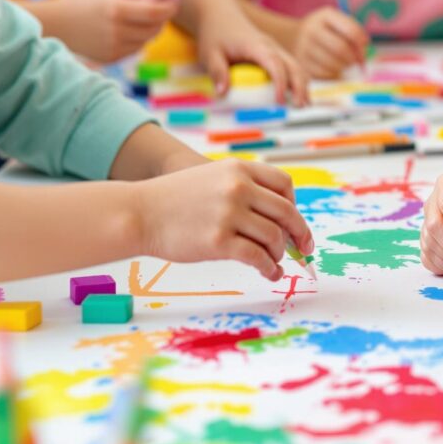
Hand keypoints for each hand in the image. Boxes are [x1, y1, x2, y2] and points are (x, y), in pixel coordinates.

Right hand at [43, 0, 176, 62]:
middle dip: (163, 16)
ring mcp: (114, 47)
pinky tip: (130, 28)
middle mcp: (117, 31)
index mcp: (116, 9)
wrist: (54, 25)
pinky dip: (139, 38)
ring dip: (152, 28)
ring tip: (145, 16)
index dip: (170, 5)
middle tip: (163, 6)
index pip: (156, 11)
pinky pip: (136, 48)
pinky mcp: (111, 58)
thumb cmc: (79, 0)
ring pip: (148, 39)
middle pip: (155, 27)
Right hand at [136, 158, 314, 281]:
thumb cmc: (174, 201)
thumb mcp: (211, 178)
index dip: (294, 205)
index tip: (295, 223)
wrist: (139, 213)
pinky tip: (269, 273)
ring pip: (274, 237)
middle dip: (300, 234)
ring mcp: (229, 213)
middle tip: (304, 249)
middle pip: (286, 212)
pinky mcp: (219, 241)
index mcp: (238, 170)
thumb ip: (242, 188)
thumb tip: (277, 217)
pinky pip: (258, 257)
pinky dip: (269, 268)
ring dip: (280, 254)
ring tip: (275, 263)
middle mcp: (238, 187)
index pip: (284, 185)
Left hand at [195, 2, 308, 105]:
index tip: (280, 101)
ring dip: (302, 84)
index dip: (280, 83)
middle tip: (300, 107)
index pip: (274, 63)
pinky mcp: (274, 54)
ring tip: (304, 105)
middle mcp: (270, 46)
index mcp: (256, 46)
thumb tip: (222, 93)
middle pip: (293, 65)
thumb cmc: (215, 34)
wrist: (220, 16)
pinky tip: (298, 95)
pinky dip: (298, 80)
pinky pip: (291, 67)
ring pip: (296, 65)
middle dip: (300, 86)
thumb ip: (217, 71)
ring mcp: (275, 49)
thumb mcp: (209, 53)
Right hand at [291, 7, 369, 78]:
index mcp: (325, 16)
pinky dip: (334, 73)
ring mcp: (304, 48)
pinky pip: (325, 74)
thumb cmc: (325, 30)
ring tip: (344, 62)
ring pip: (333, 64)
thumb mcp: (337, 22)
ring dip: (344, 66)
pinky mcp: (301, 64)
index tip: (364, 46)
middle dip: (353, 58)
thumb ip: (354, 33)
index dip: (362, 42)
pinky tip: (333, 67)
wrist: (294, 36)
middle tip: (355, 60)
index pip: (351, 31)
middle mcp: (312, 30)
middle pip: (341, 49)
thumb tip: (362, 58)